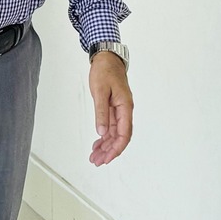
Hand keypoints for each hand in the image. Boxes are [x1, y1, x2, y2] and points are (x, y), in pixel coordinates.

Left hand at [87, 51, 132, 166]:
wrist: (107, 57)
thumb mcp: (100, 91)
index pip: (124, 134)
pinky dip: (104, 136)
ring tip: (95, 156)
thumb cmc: (105, 70)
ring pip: (114, 133)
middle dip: (109, 151)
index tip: (107, 158)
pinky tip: (97, 143)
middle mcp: (124, 110)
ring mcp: (119, 110)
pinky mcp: (113, 107)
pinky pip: (110, 126)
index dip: (116, 148)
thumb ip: (101, 113)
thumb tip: (101, 132)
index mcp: (125, 107)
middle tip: (97, 161)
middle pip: (120, 137)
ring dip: (106, 146)